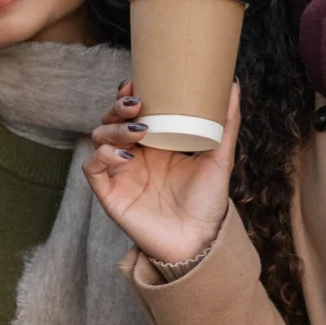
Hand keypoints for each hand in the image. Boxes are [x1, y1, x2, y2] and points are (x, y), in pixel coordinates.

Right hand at [83, 81, 236, 263]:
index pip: (131, 112)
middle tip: (136, 104)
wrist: (198, 241)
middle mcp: (134, 155)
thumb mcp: (219, 157)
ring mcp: (120, 173)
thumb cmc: (207, 203)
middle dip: (117, 108)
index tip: (136, 83)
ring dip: (113, 129)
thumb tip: (233, 85)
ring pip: (99, 138)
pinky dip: (102, 156)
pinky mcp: (110, 194)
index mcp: (154, 144)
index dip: (127, 95)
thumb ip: (226, 123)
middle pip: (111, 121)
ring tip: (137, 132)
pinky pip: (92, 167)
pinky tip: (125, 156)